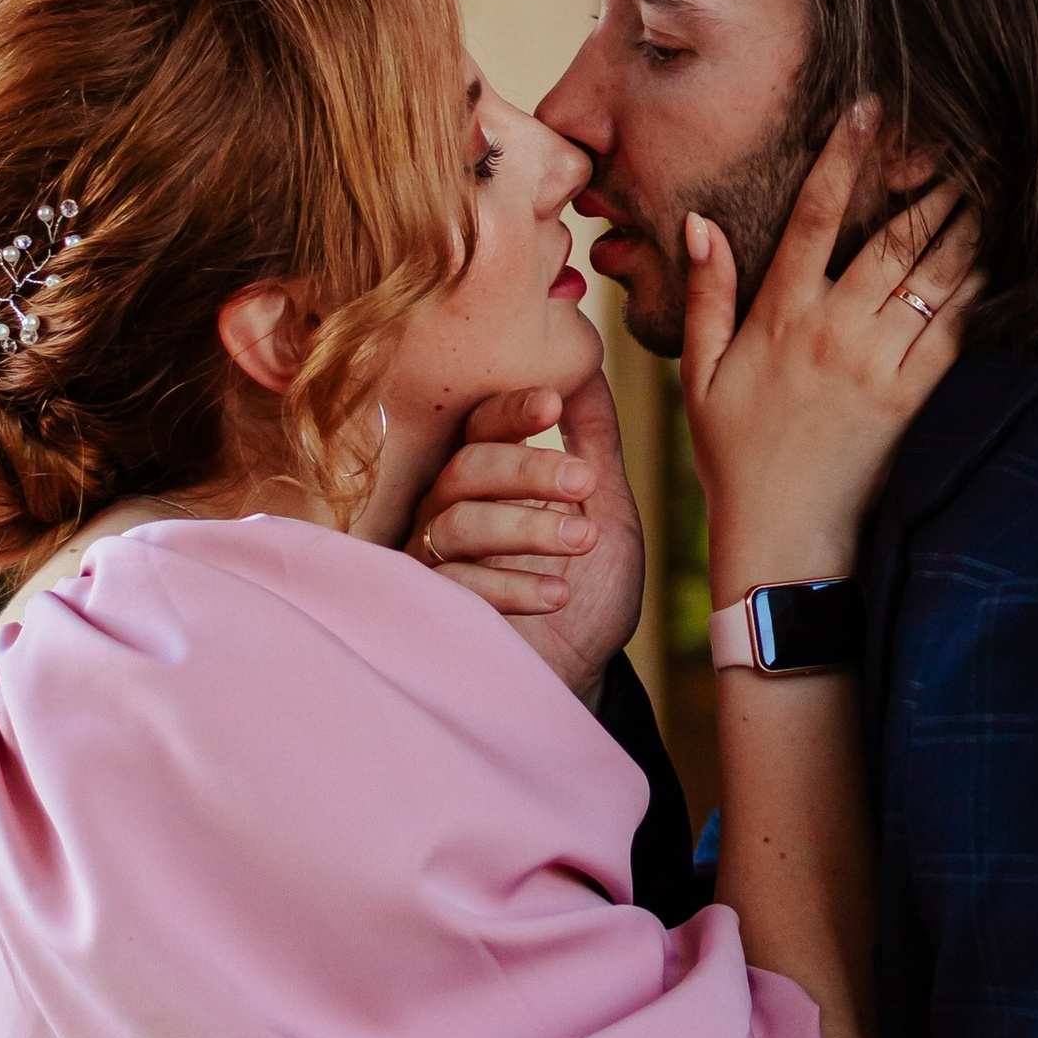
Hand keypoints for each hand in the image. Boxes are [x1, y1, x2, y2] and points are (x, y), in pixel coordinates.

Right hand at [404, 357, 644, 699]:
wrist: (581, 673)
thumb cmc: (590, 589)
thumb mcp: (607, 505)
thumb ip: (595, 437)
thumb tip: (587, 363)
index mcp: (489, 474)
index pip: (481, 424)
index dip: (512, 410)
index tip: (554, 405)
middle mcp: (449, 508)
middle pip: (467, 467)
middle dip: (528, 469)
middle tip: (584, 484)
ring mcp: (435, 561)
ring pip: (458, 522)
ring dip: (526, 527)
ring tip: (583, 542)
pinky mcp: (431, 611)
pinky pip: (455, 586)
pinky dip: (511, 586)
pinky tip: (557, 594)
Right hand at [687, 113, 977, 596]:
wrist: (782, 538)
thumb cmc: (734, 455)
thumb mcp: (699, 374)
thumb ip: (707, 294)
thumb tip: (699, 222)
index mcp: (780, 315)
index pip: (815, 215)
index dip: (843, 156)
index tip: (867, 108)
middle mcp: (833, 331)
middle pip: (892, 236)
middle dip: (930, 181)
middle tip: (962, 135)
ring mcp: (877, 364)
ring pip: (932, 277)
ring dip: (964, 224)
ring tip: (990, 180)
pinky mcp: (911, 398)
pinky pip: (953, 330)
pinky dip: (978, 289)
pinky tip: (996, 255)